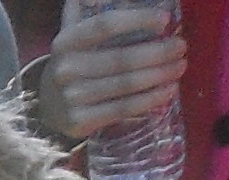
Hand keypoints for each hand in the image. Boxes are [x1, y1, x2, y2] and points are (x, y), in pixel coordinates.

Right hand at [37, 3, 187, 140]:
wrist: (48, 107)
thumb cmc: (73, 63)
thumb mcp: (73, 34)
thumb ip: (86, 10)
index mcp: (66, 42)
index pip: (105, 25)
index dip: (138, 20)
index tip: (165, 20)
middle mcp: (66, 69)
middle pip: (121, 58)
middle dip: (159, 52)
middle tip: (181, 47)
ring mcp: (72, 97)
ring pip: (126, 84)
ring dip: (160, 75)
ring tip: (180, 66)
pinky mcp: (81, 120)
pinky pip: (123, 108)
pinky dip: (150, 99)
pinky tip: (168, 90)